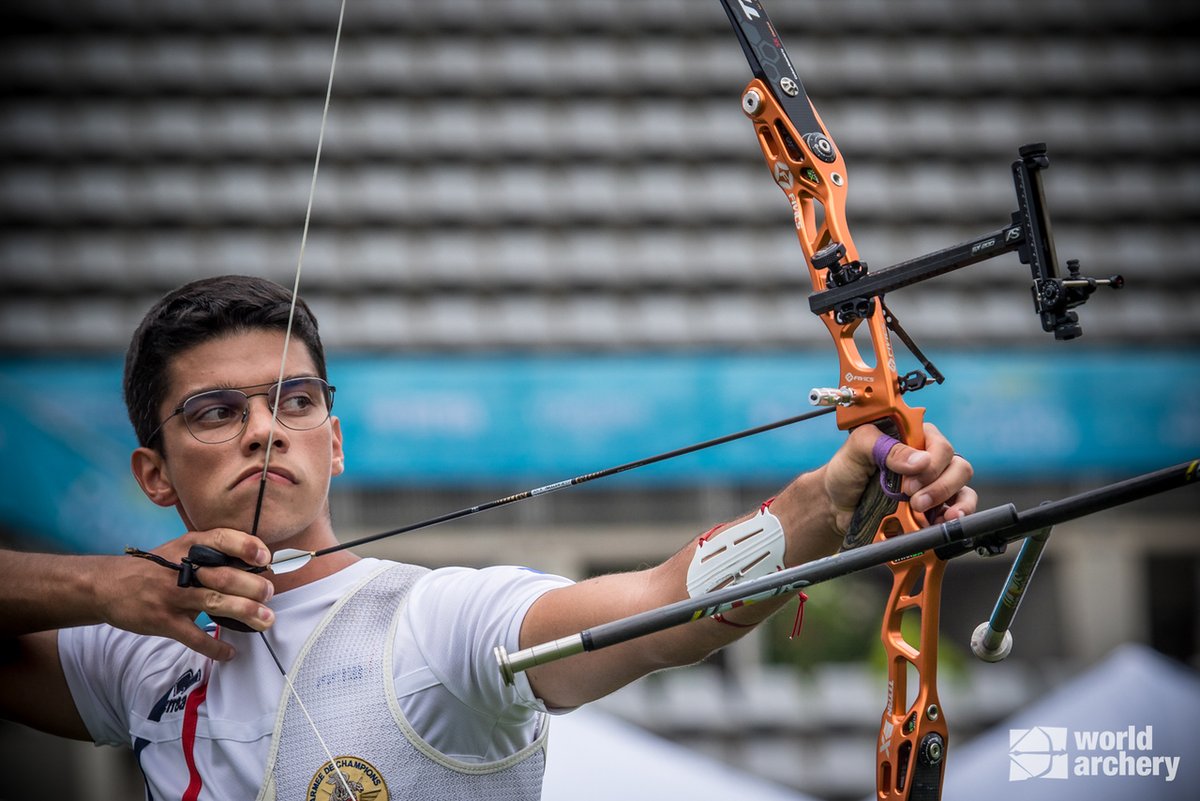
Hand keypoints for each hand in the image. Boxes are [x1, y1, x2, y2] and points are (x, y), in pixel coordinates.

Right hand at [101, 528, 274, 659]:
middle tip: (269, 594)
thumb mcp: (181, 551)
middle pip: (224, 575)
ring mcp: (172, 596)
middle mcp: (182, 569)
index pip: (222, 539)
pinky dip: (214, 647)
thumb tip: (254, 568)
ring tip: (266, 620)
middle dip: (253, 586)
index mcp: (189, 546)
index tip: (265, 558)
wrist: (108, 586)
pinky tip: (230, 652)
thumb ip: (211, 556)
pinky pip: (193, 637)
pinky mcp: (163, 621)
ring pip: (215, 602)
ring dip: (245, 612)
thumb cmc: (156, 568)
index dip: (246, 547)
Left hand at [825, 423, 976, 534]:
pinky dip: (956, 516)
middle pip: (957, 467)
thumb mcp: (857, 449)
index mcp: (913, 438)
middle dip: (939, 486)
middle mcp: (929, 459)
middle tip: (914, 499)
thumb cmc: (845, 471)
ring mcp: (934, 484)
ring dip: (950, 502)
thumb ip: (885, 447)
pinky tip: (942, 522)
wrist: (836, 505)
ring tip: (924, 512)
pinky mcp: (935, 507)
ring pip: (963, 488)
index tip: (909, 482)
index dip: (931, 463)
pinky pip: (958, 509)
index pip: (940, 444)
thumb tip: (920, 460)